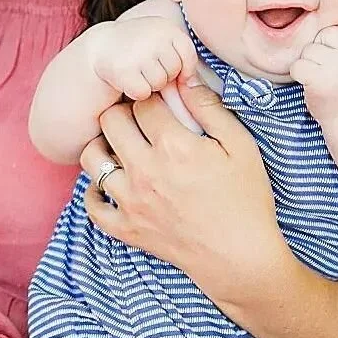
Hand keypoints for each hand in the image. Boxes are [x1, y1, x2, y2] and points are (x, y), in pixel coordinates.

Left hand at [80, 79, 291, 311]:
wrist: (241, 258)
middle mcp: (144, 171)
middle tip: (139, 118)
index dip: (150, 94)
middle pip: (110, 121)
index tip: (159, 99)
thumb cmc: (246, 200)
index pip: (142, 101)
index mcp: (173, 146)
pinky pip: (92, 205)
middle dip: (123, 111)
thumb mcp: (240, 146)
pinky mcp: (126, 228)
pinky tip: (111, 182)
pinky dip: (95, 191)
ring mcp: (130, 201)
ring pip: (91, 158)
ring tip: (122, 145)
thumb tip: (185, 79)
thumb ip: (210, 109)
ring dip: (103, 145)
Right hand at [91, 17, 196, 100]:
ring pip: (159, 83)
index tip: (169, 67)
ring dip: (149, 84)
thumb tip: (193, 82)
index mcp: (165, 26)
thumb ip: (181, 54)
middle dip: (163, 74)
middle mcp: (153, 36)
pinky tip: (126, 79)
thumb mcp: (161, 40)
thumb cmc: (138, 48)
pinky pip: (143, 93)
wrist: (99, 48)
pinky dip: (135, 91)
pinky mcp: (124, 70)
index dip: (183, 66)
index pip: (188, 54)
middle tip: (145, 66)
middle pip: (174, 71)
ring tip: (136, 71)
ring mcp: (138, 53)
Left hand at [289, 21, 337, 123]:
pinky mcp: (319, 79)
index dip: (335, 41)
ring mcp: (336, 66)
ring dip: (309, 64)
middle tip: (330, 71)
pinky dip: (299, 75)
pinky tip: (311, 84)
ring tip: (323, 79)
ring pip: (307, 50)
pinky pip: (297, 66)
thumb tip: (330, 3)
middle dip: (320, 50)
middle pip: (321, 35)